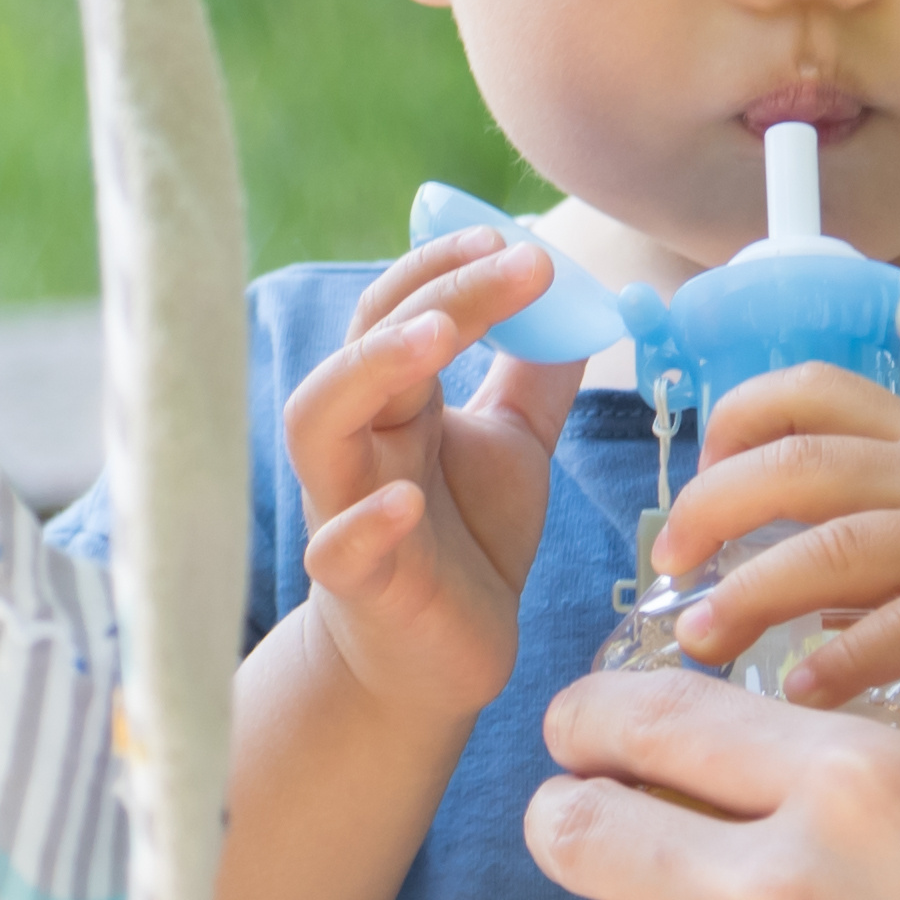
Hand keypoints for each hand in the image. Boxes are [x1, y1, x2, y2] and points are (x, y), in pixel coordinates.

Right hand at [285, 231, 589, 724]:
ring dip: (369, 370)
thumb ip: (534, 376)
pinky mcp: (357, 586)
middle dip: (438, 293)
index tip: (517, 241)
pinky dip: (364, 522)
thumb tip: (581, 300)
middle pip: (368, 344)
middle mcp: (360, 441)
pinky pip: (337, 547)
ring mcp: (346, 507)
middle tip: (517, 265)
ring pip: (318, 422)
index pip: (401, 309)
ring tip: (435, 336)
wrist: (432, 658)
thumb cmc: (463, 540)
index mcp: (395, 401)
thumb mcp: (512, 446)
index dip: (448, 267)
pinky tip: (405, 502)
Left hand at [648, 363, 899, 726]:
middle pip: (799, 461)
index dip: (733, 424)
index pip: (808, 388)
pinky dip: (842, 658)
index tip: (696, 486)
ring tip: (699, 640)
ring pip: (838, 543)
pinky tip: (802, 691)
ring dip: (752, 592)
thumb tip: (785, 592)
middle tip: (665, 571)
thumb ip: (875, 542)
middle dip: (712, 509)